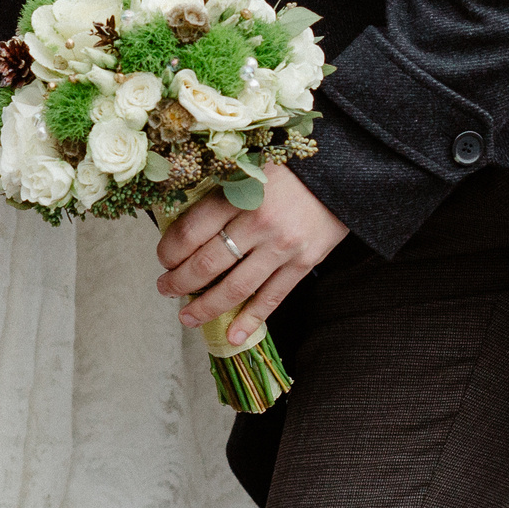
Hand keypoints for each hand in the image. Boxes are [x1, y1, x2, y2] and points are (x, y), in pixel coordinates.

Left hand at [154, 163, 347, 345]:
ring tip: (187, 316)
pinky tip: (233, 336)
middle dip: (178, 282)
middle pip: (206, 264)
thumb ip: (218, 199)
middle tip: (165, 287)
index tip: (163, 259)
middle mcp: (260, 223)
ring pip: (234, 288)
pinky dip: (250, 320)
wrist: (344, 173)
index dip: (168, 252)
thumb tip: (182, 233)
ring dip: (205, 307)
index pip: (189, 232)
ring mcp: (283, 246)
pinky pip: (272, 297)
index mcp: (239, 194)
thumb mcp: (247, 171)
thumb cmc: (289, 171)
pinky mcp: (305, 262)